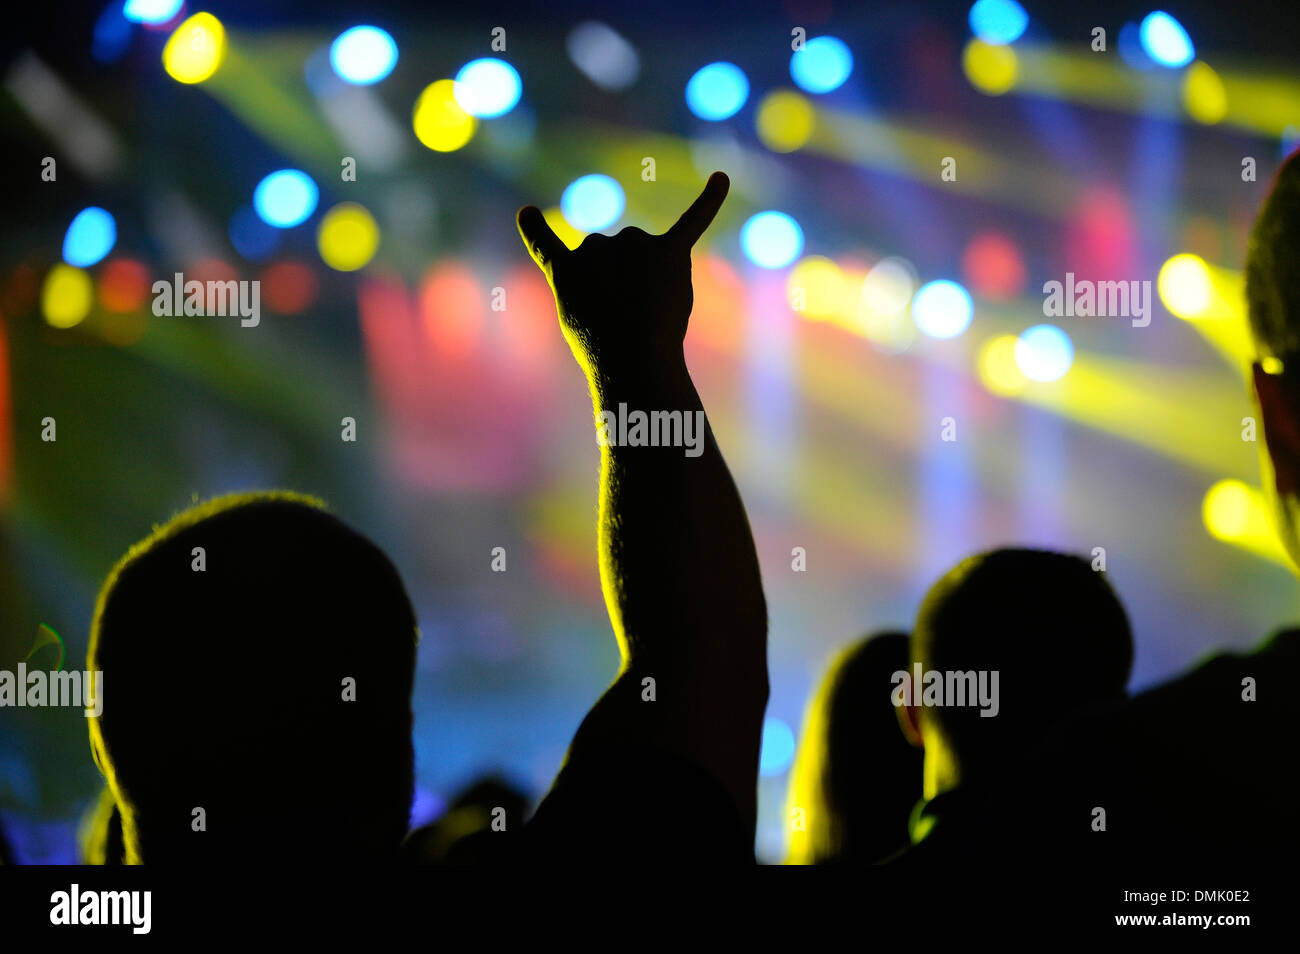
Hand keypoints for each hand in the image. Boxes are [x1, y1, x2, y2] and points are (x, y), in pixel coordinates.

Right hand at [516, 172, 728, 379]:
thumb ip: (596, 292)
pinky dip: (711, 200)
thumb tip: (634, 280)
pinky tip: (722, 179)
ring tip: (646, 312)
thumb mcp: (580, 323)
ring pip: (646, 254)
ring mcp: (633, 245)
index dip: (535, 231)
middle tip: (620, 320)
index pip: (546, 246)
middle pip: (613, 260)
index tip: (528, 214)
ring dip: (651, 280)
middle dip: (621, 287)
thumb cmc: (602, 350)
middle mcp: (595, 244)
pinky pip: (693, 220)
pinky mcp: (671, 252)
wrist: (630, 357)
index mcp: (564, 266)